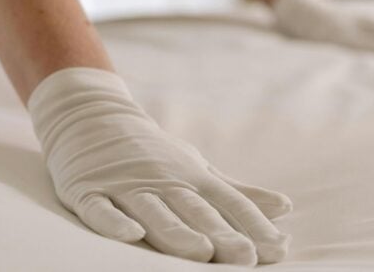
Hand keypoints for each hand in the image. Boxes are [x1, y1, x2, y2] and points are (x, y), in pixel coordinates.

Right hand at [28, 67, 292, 265]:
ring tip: (201, 252)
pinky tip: (131, 234)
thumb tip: (285, 209)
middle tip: (246, 256)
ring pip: (153, 212)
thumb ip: (237, 193)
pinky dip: (115, 222)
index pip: (228, 203)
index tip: (278, 248)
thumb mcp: (197, 168)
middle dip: (221, 234)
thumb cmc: (153, 152)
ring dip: (177, 232)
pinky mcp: (87, 190)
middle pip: (194, 211)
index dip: (252, 225)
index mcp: (191, 177)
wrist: (91, 116)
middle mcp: (162, 180)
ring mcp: (124, 185)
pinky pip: (101, 209)